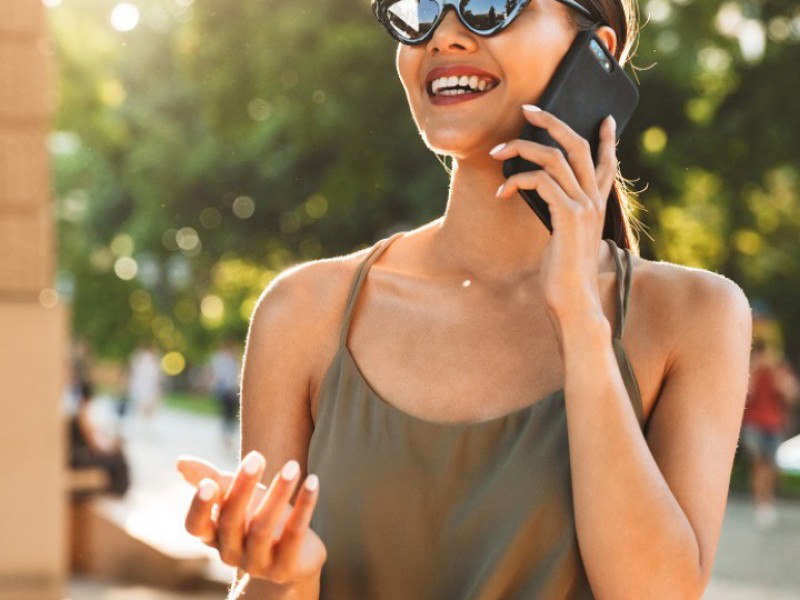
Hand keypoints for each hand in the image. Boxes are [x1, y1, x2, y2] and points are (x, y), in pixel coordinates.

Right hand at [177, 452, 326, 584]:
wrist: (293, 557)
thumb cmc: (258, 518)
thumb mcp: (236, 497)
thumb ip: (212, 480)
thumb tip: (180, 462)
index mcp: (213, 536)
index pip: (196, 526)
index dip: (200, 507)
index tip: (209, 483)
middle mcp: (230, 553)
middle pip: (232, 521)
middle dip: (243, 487)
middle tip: (256, 457)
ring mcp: (258, 563)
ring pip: (263, 527)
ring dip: (278, 493)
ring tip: (292, 465)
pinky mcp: (286, 566)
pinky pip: (295, 534)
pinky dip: (305, 506)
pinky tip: (313, 482)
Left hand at [490, 106, 617, 325]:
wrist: (574, 303)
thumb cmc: (563, 276)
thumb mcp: (565, 239)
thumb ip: (562, 215)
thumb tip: (545, 198)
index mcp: (596, 206)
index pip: (606, 163)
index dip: (607, 139)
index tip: (605, 119)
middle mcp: (594, 201)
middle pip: (578, 145)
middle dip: (552, 122)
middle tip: (528, 109)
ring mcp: (584, 207)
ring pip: (554, 158)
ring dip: (521, 148)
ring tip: (497, 151)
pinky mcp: (569, 216)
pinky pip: (541, 181)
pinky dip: (517, 181)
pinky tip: (502, 193)